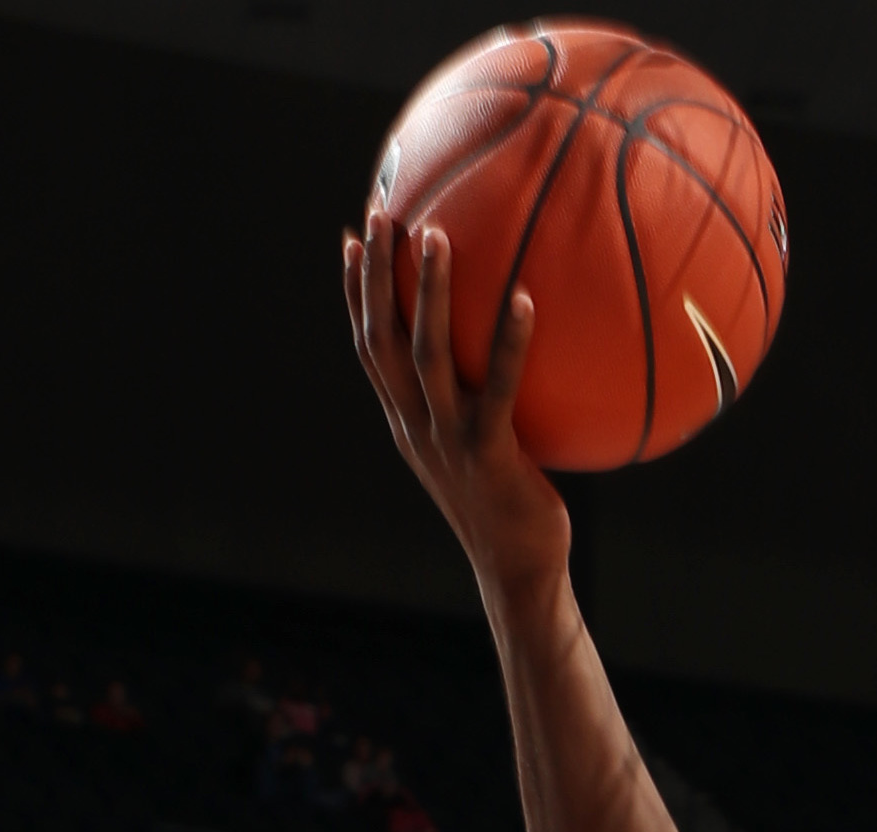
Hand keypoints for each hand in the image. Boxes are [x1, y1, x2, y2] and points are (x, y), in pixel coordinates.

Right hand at [340, 211, 572, 606]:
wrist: (517, 571)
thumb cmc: (508, 508)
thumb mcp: (477, 450)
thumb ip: (472, 404)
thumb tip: (493, 358)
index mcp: (405, 423)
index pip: (368, 348)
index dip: (356, 294)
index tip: (352, 239)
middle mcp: (416, 427)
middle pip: (381, 339)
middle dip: (377, 275)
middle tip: (380, 214)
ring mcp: (448, 441)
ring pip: (426, 356)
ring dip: (427, 292)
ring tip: (436, 235)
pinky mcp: (489, 455)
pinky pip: (499, 388)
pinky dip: (509, 342)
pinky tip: (524, 298)